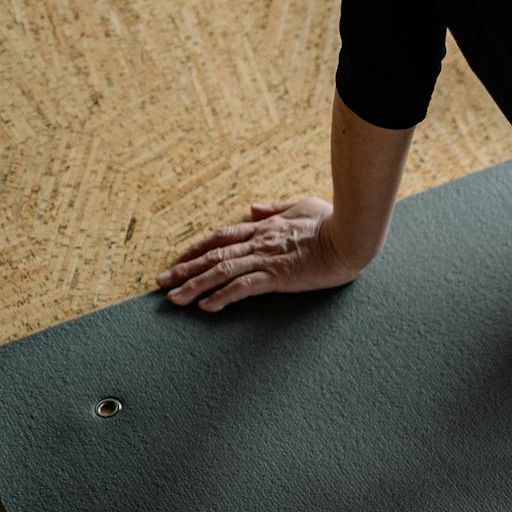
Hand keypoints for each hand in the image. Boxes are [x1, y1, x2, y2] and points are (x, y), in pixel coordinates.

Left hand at [155, 196, 362, 311]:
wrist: (351, 234)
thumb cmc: (333, 220)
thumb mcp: (302, 205)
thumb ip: (275, 208)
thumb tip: (254, 208)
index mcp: (264, 228)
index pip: (222, 236)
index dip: (197, 248)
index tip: (178, 259)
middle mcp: (259, 242)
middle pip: (213, 254)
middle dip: (184, 269)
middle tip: (161, 282)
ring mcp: (267, 259)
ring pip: (221, 271)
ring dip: (194, 285)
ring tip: (174, 299)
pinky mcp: (279, 276)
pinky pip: (243, 286)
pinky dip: (222, 296)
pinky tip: (206, 307)